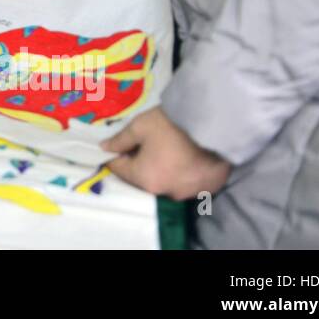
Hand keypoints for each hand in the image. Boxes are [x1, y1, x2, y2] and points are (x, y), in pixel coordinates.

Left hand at [101, 108, 230, 198]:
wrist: (214, 125)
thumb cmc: (171, 125)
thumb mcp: (140, 126)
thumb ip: (120, 140)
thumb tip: (104, 148)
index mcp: (146, 179)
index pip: (120, 170)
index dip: (117, 156)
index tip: (120, 145)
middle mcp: (166, 193)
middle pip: (144, 178)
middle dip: (140, 163)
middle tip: (145, 144)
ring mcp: (189, 193)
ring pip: (167, 182)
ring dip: (164, 170)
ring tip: (168, 150)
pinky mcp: (208, 189)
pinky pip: (189, 183)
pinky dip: (185, 173)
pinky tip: (188, 158)